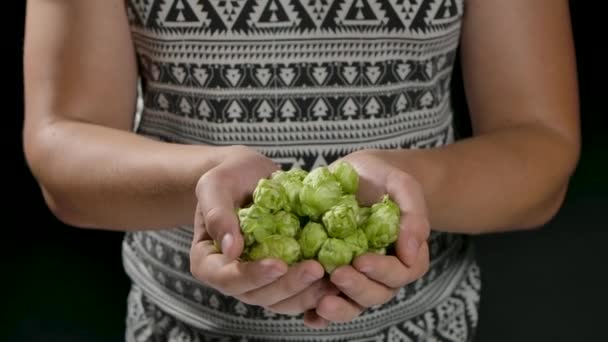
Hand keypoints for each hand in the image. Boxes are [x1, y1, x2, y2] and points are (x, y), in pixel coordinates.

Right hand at [189, 145, 337, 323]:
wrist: (251, 173)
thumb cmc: (228, 175)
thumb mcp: (215, 185)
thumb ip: (217, 214)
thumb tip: (232, 250)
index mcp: (209, 261)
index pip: (226, 278)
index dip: (252, 275)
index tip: (279, 264)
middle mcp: (233, 277)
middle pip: (257, 295)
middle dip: (288, 285)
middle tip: (316, 268)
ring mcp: (259, 279)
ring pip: (281, 300)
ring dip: (307, 293)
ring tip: (333, 277)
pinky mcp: (282, 275)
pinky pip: (298, 291)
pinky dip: (317, 288)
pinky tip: (338, 277)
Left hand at [314, 149, 430, 322]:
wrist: (353, 174)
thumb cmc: (382, 177)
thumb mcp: (401, 184)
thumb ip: (413, 213)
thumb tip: (411, 250)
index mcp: (405, 254)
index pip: (401, 272)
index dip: (383, 271)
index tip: (361, 259)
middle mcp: (381, 271)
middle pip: (376, 293)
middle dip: (358, 288)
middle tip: (337, 274)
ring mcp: (356, 276)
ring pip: (353, 303)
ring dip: (339, 308)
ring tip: (321, 303)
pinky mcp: (330, 275)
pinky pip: (328, 301)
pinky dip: (319, 315)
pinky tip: (309, 316)